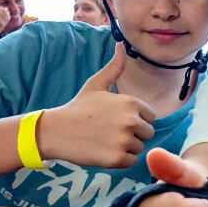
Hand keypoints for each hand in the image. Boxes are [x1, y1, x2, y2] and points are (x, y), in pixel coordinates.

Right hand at [0, 6, 10, 36]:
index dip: (1, 7)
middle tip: (5, 8)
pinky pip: (7, 19)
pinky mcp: (3, 25)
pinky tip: (8, 15)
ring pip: (6, 15)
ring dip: (7, 12)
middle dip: (5, 9)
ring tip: (7, 11)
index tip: (1, 7)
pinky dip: (8, 16)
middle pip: (3, 11)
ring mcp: (1, 22)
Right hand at [38, 43, 155, 167]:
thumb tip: (121, 45)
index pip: (151, 116)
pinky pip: (131, 161)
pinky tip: (104, 151)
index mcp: (131, 103)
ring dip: (126, 147)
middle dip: (133, 134)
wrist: (56, 131)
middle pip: (147, 133)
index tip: (117, 119)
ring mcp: (124, 141)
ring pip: (139, 148)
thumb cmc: (78, 107)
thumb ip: (114, 67)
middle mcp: (131, 121)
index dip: (136, 119)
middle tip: (110, 131)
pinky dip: (120, 160)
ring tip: (105, 140)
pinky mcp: (117, 159)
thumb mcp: (96, 84)